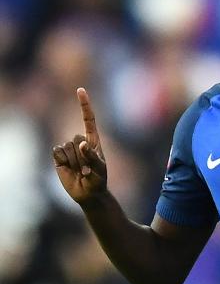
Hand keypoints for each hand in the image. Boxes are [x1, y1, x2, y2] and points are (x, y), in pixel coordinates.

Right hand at [52, 88, 106, 205]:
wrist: (88, 193)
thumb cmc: (98, 179)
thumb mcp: (99, 169)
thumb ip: (91, 156)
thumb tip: (80, 143)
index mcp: (93, 140)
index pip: (88, 119)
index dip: (84, 104)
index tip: (80, 90)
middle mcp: (80, 141)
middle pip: (75, 138)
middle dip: (81, 155)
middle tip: (87, 167)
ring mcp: (69, 149)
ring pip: (66, 146)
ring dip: (73, 161)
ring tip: (80, 170)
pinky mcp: (58, 157)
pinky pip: (57, 152)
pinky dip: (63, 162)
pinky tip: (69, 169)